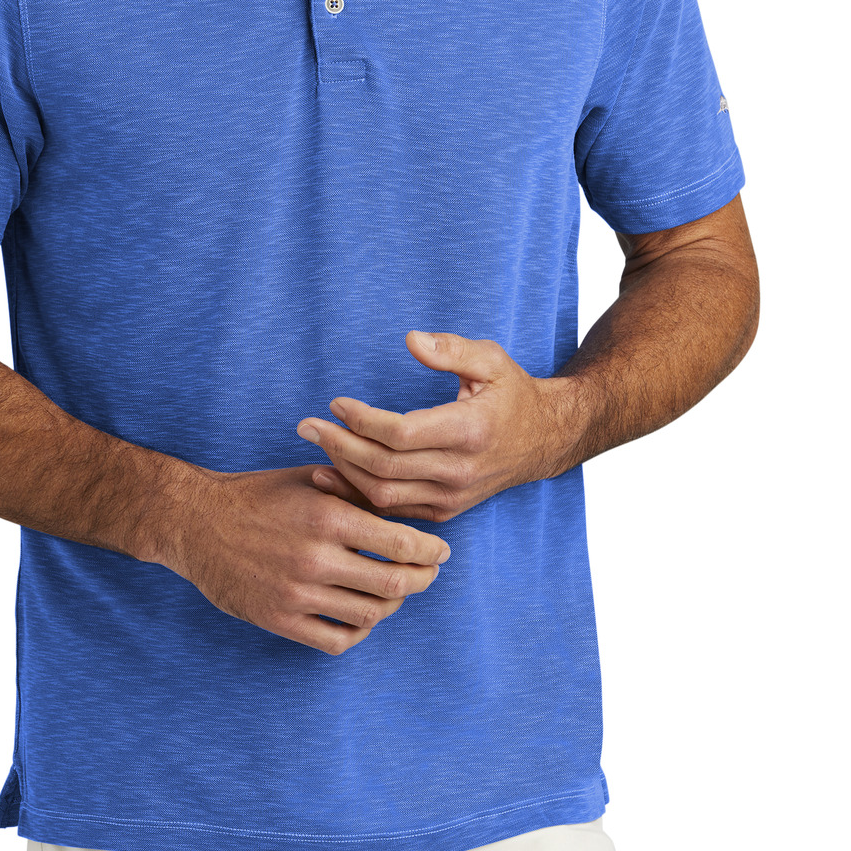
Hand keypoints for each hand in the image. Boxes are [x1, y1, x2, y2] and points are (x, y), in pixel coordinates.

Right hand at [175, 463, 450, 655]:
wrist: (197, 522)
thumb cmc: (259, 495)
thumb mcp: (310, 481)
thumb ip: (357, 494)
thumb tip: (407, 508)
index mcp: (328, 518)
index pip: (401, 544)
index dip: (431, 551)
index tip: (441, 552)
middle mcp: (316, 559)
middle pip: (394, 583)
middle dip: (422, 579)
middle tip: (429, 574)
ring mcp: (297, 594)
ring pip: (370, 614)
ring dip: (391, 604)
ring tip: (394, 592)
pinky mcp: (279, 620)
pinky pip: (336, 640)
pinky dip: (359, 632)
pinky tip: (361, 617)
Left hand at [295, 331, 582, 522]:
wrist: (544, 441)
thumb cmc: (512, 394)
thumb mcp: (491, 359)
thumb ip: (451, 349)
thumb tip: (410, 340)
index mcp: (469, 431)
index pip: (401, 434)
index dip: (362, 421)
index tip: (336, 403)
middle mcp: (459, 470)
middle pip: (384, 468)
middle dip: (339, 446)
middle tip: (306, 425)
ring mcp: (451, 497)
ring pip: (383, 495)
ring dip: (344, 472)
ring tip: (316, 444)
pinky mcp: (444, 510)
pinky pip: (393, 510)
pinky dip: (359, 494)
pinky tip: (332, 475)